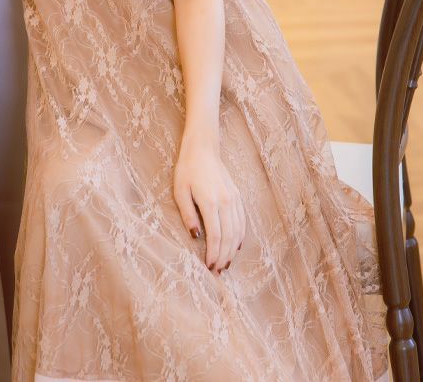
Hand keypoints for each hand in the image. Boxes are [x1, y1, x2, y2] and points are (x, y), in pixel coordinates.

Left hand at [173, 134, 245, 273]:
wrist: (203, 149)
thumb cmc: (187, 170)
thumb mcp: (180, 191)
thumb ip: (188, 215)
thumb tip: (196, 237)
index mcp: (211, 202)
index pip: (216, 236)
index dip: (214, 254)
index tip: (209, 267)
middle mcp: (226, 202)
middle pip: (229, 237)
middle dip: (224, 257)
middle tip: (217, 271)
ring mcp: (234, 199)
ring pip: (238, 231)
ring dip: (233, 250)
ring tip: (226, 263)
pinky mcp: (237, 196)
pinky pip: (242, 221)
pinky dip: (240, 236)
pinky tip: (235, 246)